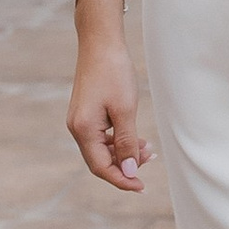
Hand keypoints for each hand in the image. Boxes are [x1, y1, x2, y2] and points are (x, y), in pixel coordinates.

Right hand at [68, 21, 149, 189]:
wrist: (100, 42)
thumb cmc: (113, 73)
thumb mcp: (125, 110)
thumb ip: (126, 142)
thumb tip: (128, 170)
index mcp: (83, 130)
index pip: (101, 167)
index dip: (122, 179)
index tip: (142, 186)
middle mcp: (76, 128)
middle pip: (100, 161)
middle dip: (125, 166)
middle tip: (151, 160)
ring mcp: (79, 120)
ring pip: (102, 149)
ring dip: (123, 153)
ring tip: (148, 148)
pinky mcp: (86, 112)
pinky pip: (101, 136)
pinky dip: (118, 140)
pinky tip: (135, 137)